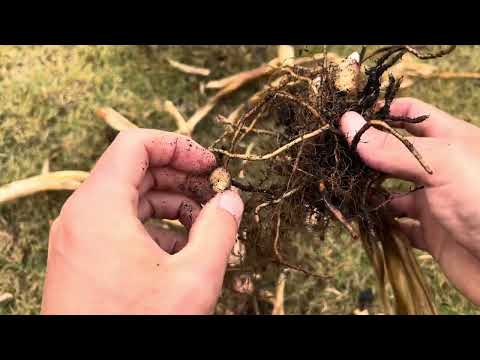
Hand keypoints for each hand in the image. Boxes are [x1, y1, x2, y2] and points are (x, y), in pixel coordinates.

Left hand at [41, 129, 243, 313]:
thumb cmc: (139, 326)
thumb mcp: (193, 277)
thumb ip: (219, 229)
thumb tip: (232, 199)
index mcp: (99, 207)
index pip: (135, 144)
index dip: (178, 146)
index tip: (209, 164)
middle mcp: (81, 215)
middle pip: (134, 170)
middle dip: (180, 177)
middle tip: (214, 194)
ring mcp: (79, 237)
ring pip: (129, 198)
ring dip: (170, 204)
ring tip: (204, 225)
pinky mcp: (83, 257)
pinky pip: (120, 224)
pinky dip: (153, 227)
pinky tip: (181, 249)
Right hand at [340, 98, 479, 304]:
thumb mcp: (439, 165)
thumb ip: (391, 148)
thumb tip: (346, 123)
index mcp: (449, 140)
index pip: (410, 115)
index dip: (381, 113)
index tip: (348, 121)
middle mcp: (440, 169)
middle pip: (395, 155)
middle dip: (367, 157)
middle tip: (335, 159)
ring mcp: (434, 202)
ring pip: (392, 193)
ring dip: (369, 194)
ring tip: (341, 193)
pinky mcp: (431, 234)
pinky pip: (398, 227)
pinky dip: (380, 226)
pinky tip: (363, 223)